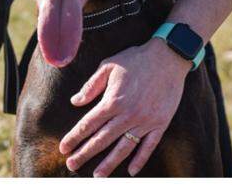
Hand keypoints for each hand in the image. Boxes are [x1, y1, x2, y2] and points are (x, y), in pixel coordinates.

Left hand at [59, 38, 189, 175]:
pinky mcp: (160, 123)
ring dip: (110, 163)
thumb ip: (91, 86)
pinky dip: (140, 159)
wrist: (168, 57)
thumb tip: (75, 102)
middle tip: (72, 165)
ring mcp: (145, 121)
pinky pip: (149, 146)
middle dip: (85, 154)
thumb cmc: (135, 60)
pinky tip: (131, 171)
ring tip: (97, 175)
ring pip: (124, 147)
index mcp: (112, 101)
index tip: (64, 148)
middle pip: (103, 139)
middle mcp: (128, 114)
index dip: (75, 137)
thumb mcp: (108, 66)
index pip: (89, 124)